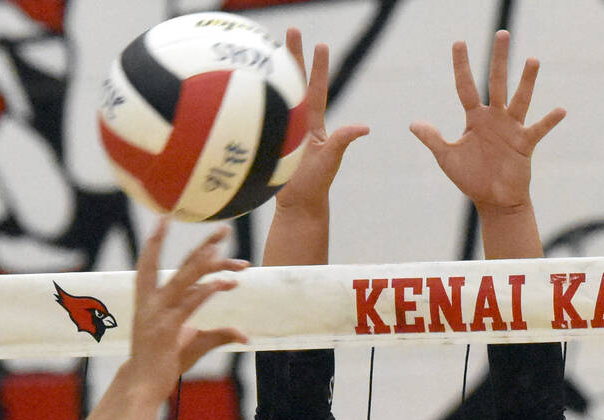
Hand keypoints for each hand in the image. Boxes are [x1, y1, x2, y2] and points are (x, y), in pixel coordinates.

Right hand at [129, 220, 248, 387]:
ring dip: (208, 261)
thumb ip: (220, 334)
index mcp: (149, 299)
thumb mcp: (195, 342)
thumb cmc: (165, 361)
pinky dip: (209, 290)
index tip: (165, 219)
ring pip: (186, 278)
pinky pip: (191, 302)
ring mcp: (159, 313)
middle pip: (181, 264)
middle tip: (224, 229)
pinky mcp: (169, 326)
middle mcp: (152, 301)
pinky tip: (227, 282)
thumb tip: (245, 335)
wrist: (143, 384)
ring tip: (227, 248)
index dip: (155, 240)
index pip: (151, 262)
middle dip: (203, 245)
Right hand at [269, 28, 368, 217]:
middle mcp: (297, 121)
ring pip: (276, 95)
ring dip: (271, 73)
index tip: (320, 44)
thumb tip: (363, 128)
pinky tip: (239, 88)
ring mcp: (282, 129)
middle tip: (291, 30)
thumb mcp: (330, 160)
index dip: (318, 67)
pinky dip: (250, 101)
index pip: (315, 88)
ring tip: (265, 49)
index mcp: (312, 122)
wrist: (297, 204)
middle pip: (293, 82)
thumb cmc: (316, 184)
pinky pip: (258, 115)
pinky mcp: (268, 139)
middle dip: (292, 56)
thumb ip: (342, 141)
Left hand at [411, 31, 564, 215]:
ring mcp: (511, 128)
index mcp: (474, 118)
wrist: (494, 201)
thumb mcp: (447, 158)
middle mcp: (494, 117)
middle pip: (496, 82)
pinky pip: (538, 129)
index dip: (461, 66)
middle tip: (501, 33)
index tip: (459, 42)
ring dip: (526, 80)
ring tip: (532, 60)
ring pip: (520, 99)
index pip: (466, 86)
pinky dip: (549, 120)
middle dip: (498, 58)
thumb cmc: (471, 178)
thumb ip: (433, 139)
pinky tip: (560, 110)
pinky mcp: (525, 143)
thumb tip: (413, 124)